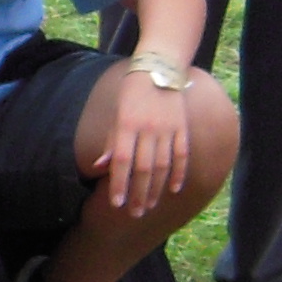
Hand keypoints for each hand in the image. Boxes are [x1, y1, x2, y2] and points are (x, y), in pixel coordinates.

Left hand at [90, 68, 194, 213]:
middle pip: (143, 168)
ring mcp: (167, 128)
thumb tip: (99, 167)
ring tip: (150, 206)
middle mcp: (147, 128)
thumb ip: (110, 142)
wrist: (159, 67)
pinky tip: (174, 189)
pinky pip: (182, 154)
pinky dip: (179, 172)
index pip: (121, 161)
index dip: (119, 184)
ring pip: (163, 165)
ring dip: (156, 189)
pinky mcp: (182, 127)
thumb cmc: (132, 93)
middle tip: (135, 213)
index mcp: (127, 125)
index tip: (116, 204)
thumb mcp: (116, 114)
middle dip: (138, 194)